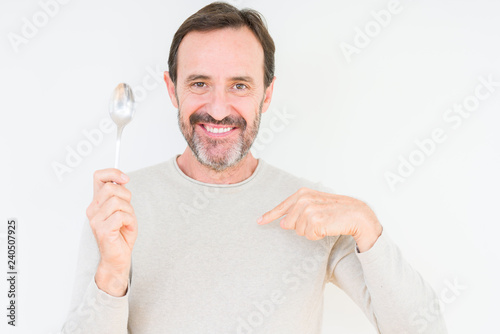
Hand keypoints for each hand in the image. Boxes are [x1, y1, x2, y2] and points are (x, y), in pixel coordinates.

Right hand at [86, 169, 137, 295]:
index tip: (125, 178)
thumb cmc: (121, 235)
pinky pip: (121, 216)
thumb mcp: (124, 210)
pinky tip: (127, 229)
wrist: (118, 258)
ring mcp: (96, 220)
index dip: (113, 172)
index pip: (98, 177)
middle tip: (128, 210)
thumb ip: (120, 196)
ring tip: (127, 222)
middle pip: (111, 187)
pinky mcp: (102, 230)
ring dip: (129, 211)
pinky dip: (130, 221)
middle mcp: (93, 210)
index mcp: (97, 203)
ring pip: (118, 202)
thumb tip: (121, 179)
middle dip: (126, 196)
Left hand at [257, 187, 381, 251]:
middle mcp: (304, 199)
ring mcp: (309, 209)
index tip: (259, 221)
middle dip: (301, 227)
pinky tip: (327, 228)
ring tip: (324, 224)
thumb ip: (297, 212)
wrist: (357, 215)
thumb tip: (283, 223)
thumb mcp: (316, 207)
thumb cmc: (336, 212)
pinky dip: (316, 236)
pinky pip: (308, 235)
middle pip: (288, 223)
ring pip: (298, 231)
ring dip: (310, 232)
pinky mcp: (316, 220)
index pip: (282, 207)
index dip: (270, 216)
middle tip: (318, 222)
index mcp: (302, 194)